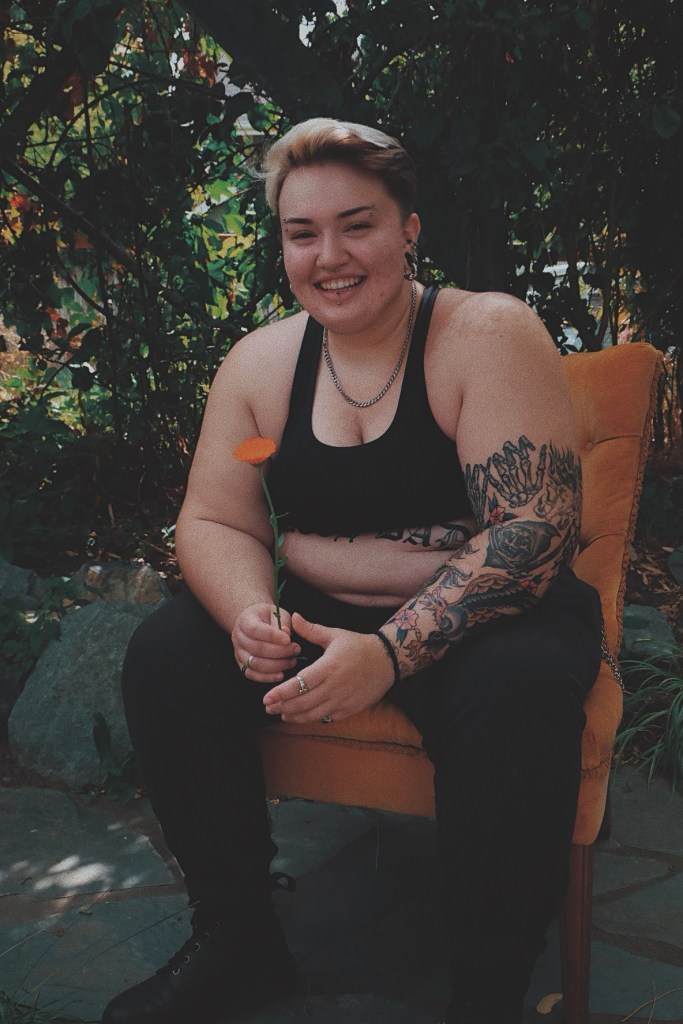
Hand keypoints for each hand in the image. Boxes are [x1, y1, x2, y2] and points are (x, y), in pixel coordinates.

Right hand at [231, 603, 300, 683]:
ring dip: (276, 665)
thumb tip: (286, 634)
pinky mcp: (242, 665)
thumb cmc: (267, 617)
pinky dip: (267, 677)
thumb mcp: (276, 612)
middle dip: (280, 652)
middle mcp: (238, 637)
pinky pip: (251, 674)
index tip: (289, 640)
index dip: (272, 636)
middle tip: (296, 650)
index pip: (256, 630)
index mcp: (245, 621)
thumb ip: (282, 622)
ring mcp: (238, 653)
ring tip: (292, 661)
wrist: (253, 622)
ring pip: (254, 664)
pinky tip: (281, 674)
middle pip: (257, 649)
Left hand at [262, 612, 394, 722]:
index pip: (300, 684)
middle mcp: (335, 686)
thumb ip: (311, 630)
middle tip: (268, 707)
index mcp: (328, 667)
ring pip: (313, 714)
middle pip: (303, 702)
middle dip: (282, 707)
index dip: (281, 693)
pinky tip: (302, 716)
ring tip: (281, 714)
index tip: (266, 697)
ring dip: (294, 716)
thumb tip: (293, 617)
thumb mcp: (334, 635)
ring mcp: (343, 700)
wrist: (387, 660)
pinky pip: (327, 717)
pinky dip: (312, 718)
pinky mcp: (350, 709)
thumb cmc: (358, 646)